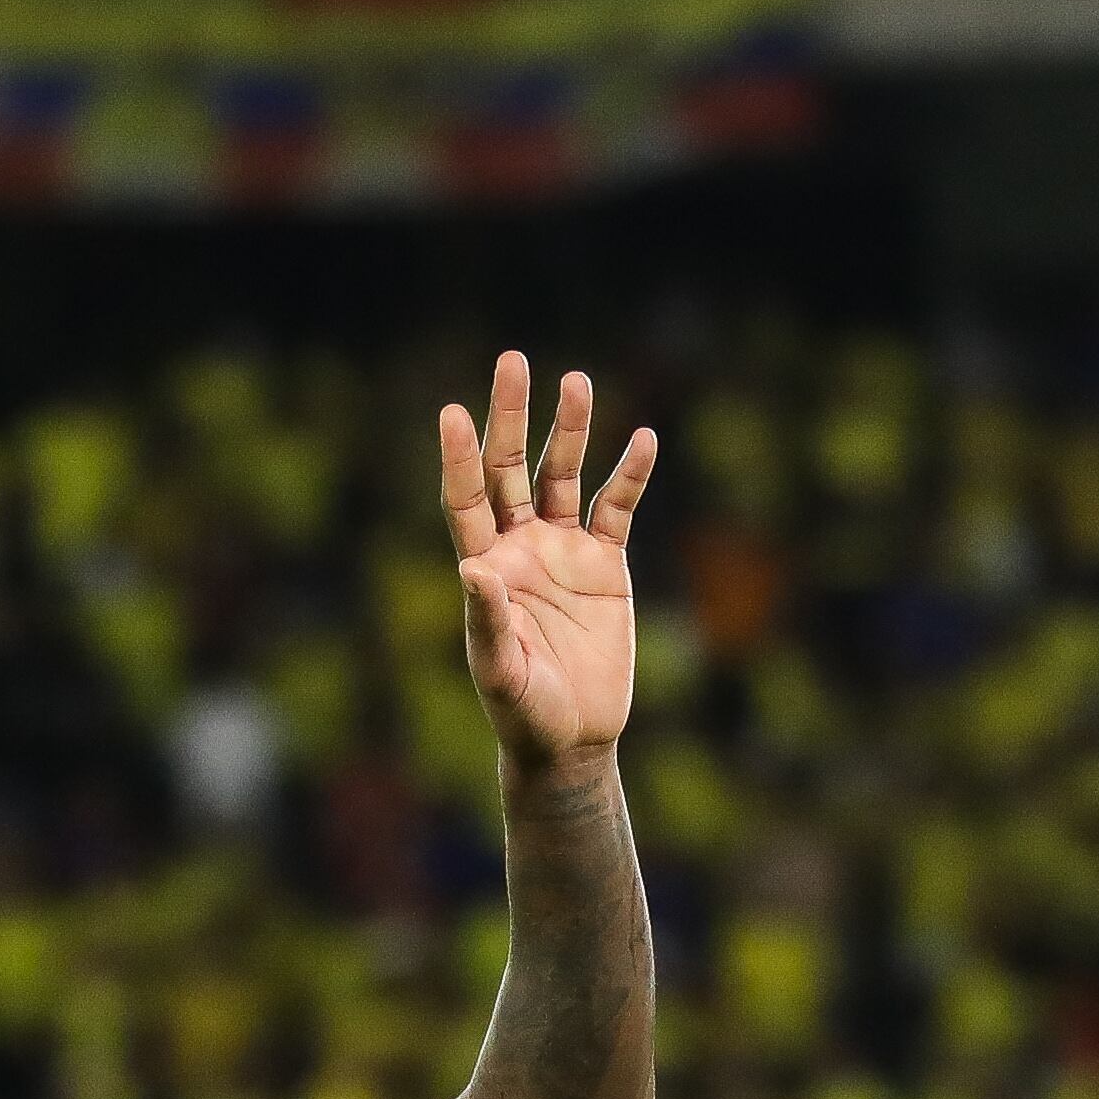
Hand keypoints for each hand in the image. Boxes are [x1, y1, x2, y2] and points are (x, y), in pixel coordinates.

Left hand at [439, 351, 656, 772]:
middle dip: (510, 416)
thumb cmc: (525, 713)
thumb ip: (488, 622)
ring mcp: (562, 550)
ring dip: (570, 430)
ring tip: (577, 381)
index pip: (466, 499)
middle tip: (512, 360)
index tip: (454, 413)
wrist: (573, 738)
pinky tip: (643, 440)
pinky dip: (630, 476)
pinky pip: (617, 508)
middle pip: (510, 468)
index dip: (459, 457)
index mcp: (484, 567)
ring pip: (563, 475)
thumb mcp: (501, 673)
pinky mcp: (605, 563)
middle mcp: (519, 546)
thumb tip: (472, 570)